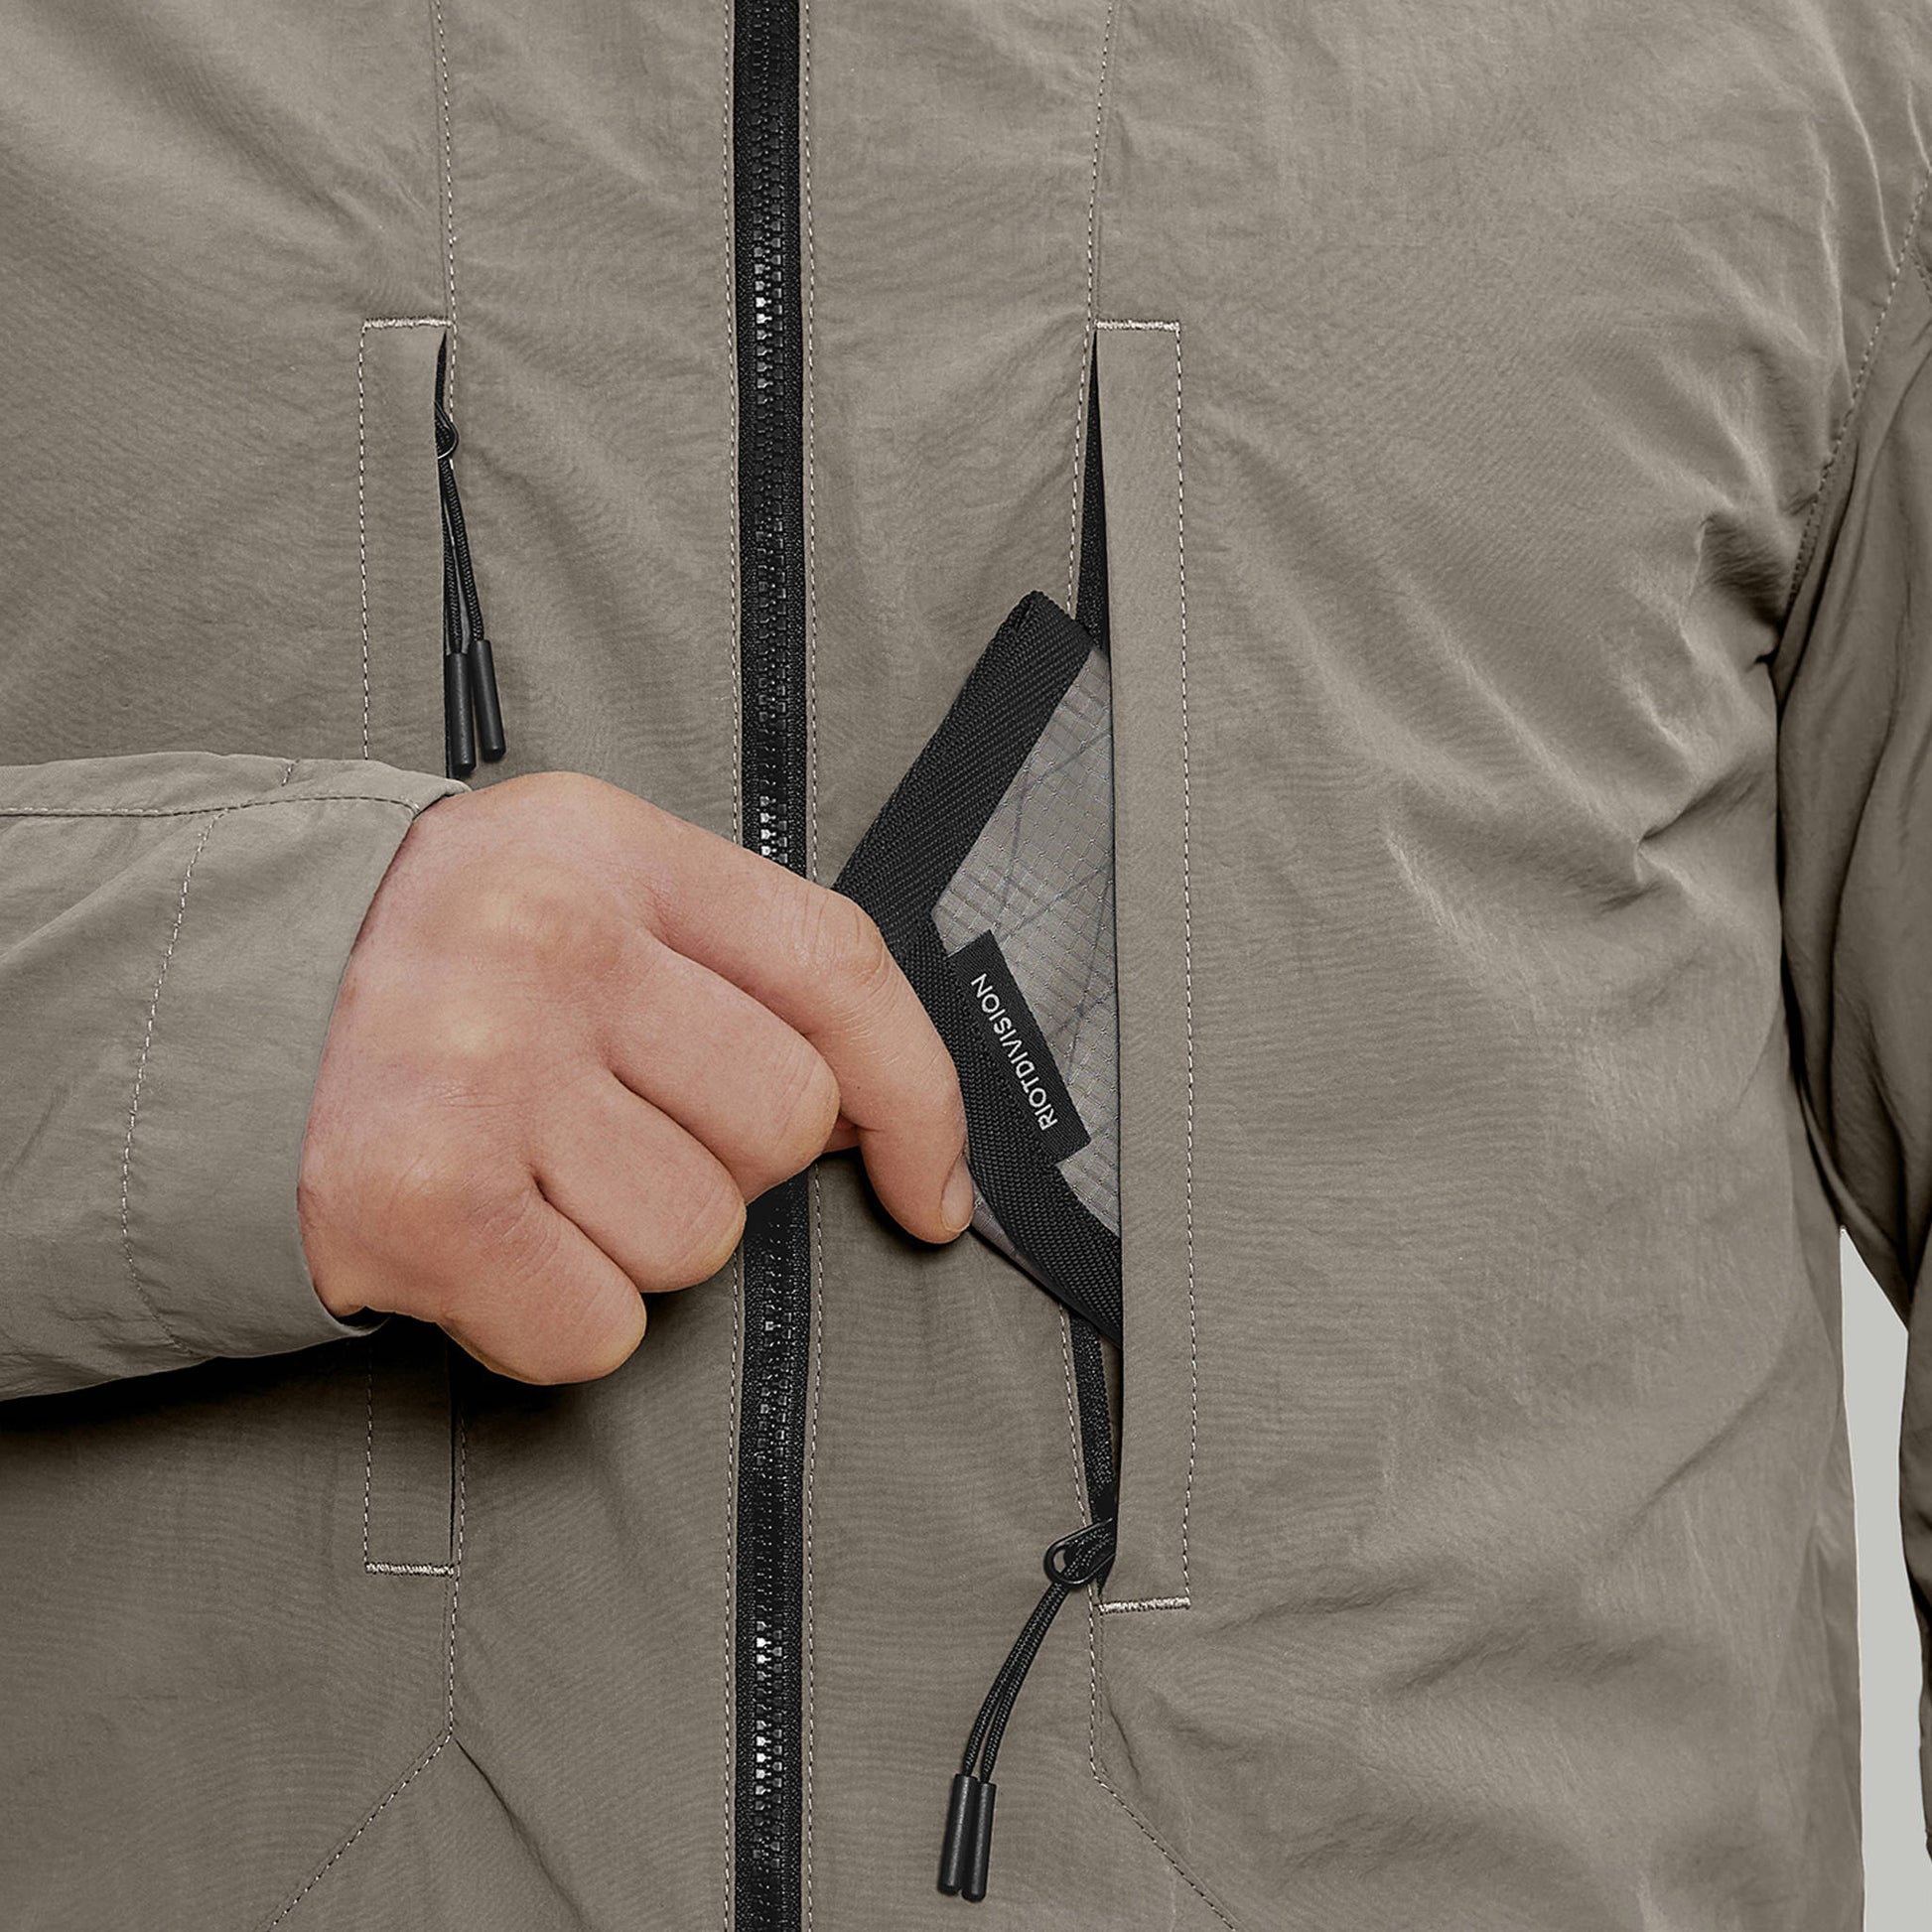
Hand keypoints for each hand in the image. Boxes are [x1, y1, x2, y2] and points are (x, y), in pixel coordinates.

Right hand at [298, 771, 969, 1382]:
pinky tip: (485, 1247)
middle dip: (717, 1163)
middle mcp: (551, 943)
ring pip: (697, 1239)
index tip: (929, 1187)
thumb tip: (879, 1116)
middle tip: (601, 1134)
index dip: (915, 1093)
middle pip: (781, 1124)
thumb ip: (718, 967)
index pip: (836, 965)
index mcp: (606, 850)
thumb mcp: (565, 894)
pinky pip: (600, 1329)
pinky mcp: (424, 1200)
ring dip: (626, 1243)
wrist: (179, 1020)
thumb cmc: (411, 977)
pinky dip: (551, 1320)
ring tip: (523, 1177)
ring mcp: (486, 1068)